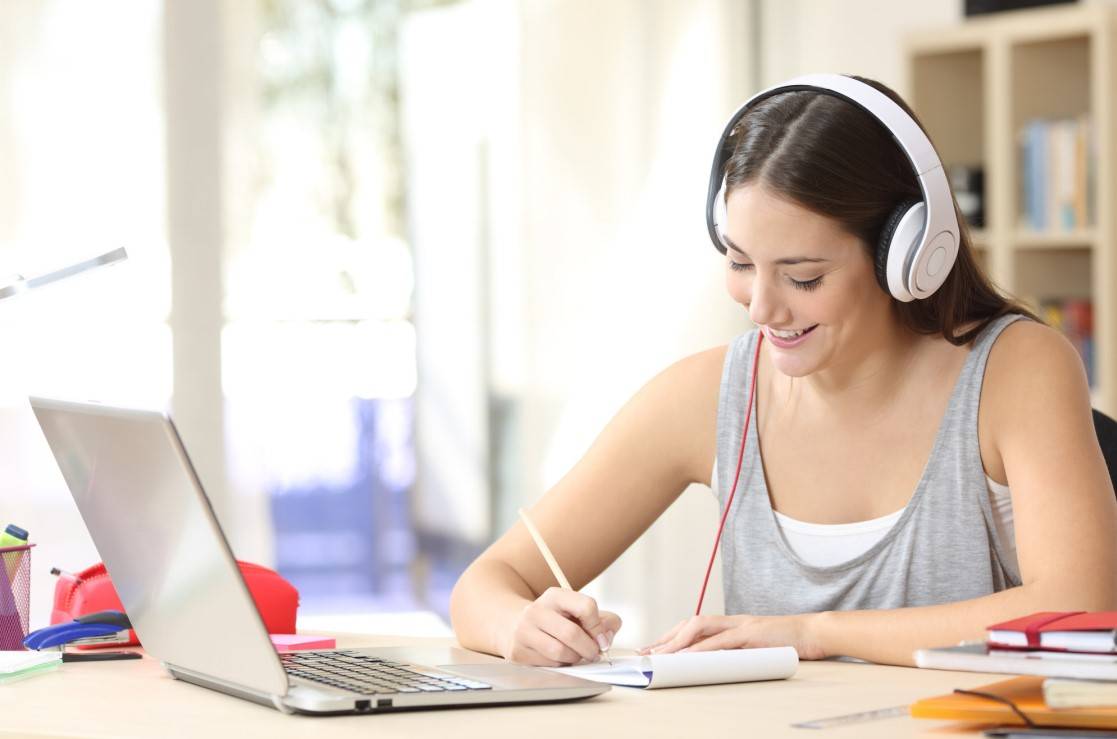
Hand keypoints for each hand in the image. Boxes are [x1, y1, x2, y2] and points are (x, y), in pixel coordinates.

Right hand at [502, 587, 621, 665]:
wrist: (516, 625)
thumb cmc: (556, 620)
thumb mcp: (578, 611)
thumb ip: (603, 621)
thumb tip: (607, 637)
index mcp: (555, 596)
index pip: (586, 606)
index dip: (599, 627)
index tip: (602, 638)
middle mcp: (537, 610)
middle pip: (572, 633)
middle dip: (589, 648)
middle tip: (594, 653)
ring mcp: (524, 631)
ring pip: (559, 652)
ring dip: (575, 658)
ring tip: (576, 655)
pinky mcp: (519, 652)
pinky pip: (548, 664)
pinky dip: (560, 664)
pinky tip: (560, 657)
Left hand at [640, 613, 824, 659]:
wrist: (815, 632)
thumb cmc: (788, 643)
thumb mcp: (757, 649)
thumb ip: (737, 653)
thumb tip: (716, 667)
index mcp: (732, 625)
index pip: (694, 626)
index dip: (671, 637)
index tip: (653, 650)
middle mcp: (732, 621)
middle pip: (690, 624)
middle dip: (666, 639)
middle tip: (647, 654)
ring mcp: (741, 625)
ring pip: (700, 628)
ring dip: (678, 642)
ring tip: (661, 656)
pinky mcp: (751, 634)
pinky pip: (721, 641)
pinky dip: (702, 649)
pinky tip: (688, 658)